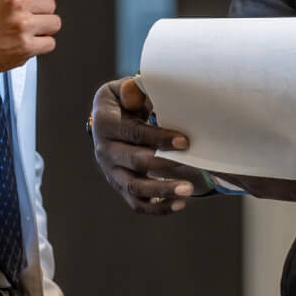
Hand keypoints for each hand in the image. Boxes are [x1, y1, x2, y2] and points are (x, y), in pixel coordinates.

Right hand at [0, 0, 80, 78]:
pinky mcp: (25, 47)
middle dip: (40, 9)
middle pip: (52, 4)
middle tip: (21, 15)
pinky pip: (49, 43)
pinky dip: (40, 44)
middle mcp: (17, 2)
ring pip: (54, 23)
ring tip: (21, 28)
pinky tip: (22, 40)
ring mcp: (22, 26)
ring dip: (42, 27)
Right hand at [88, 77, 205, 214]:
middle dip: (163, 164)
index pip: (134, 133)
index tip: (184, 142)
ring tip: (187, 191)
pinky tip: (179, 204)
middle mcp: (104, 150)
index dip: (159, 138)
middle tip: (191, 165)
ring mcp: (111, 172)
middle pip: (134, 162)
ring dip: (161, 190)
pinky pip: (137, 203)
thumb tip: (133, 88)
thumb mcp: (125, 91)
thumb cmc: (126, 103)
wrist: (109, 122)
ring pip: (134, 188)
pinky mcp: (120, 186)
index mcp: (105, 124)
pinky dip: (157, 207)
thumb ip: (132, 90)